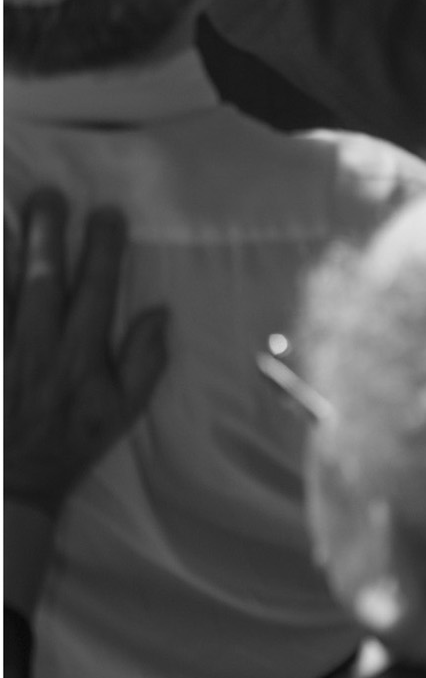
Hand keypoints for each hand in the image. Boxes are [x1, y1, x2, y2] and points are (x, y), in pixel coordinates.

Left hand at [5, 191, 167, 516]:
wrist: (9, 483)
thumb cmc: (70, 441)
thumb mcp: (123, 411)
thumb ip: (145, 361)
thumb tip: (158, 313)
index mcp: (80, 355)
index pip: (96, 289)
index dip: (103, 248)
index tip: (107, 213)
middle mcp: (37, 346)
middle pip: (41, 278)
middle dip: (46, 233)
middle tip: (48, 194)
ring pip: (0, 291)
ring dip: (3, 251)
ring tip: (3, 213)